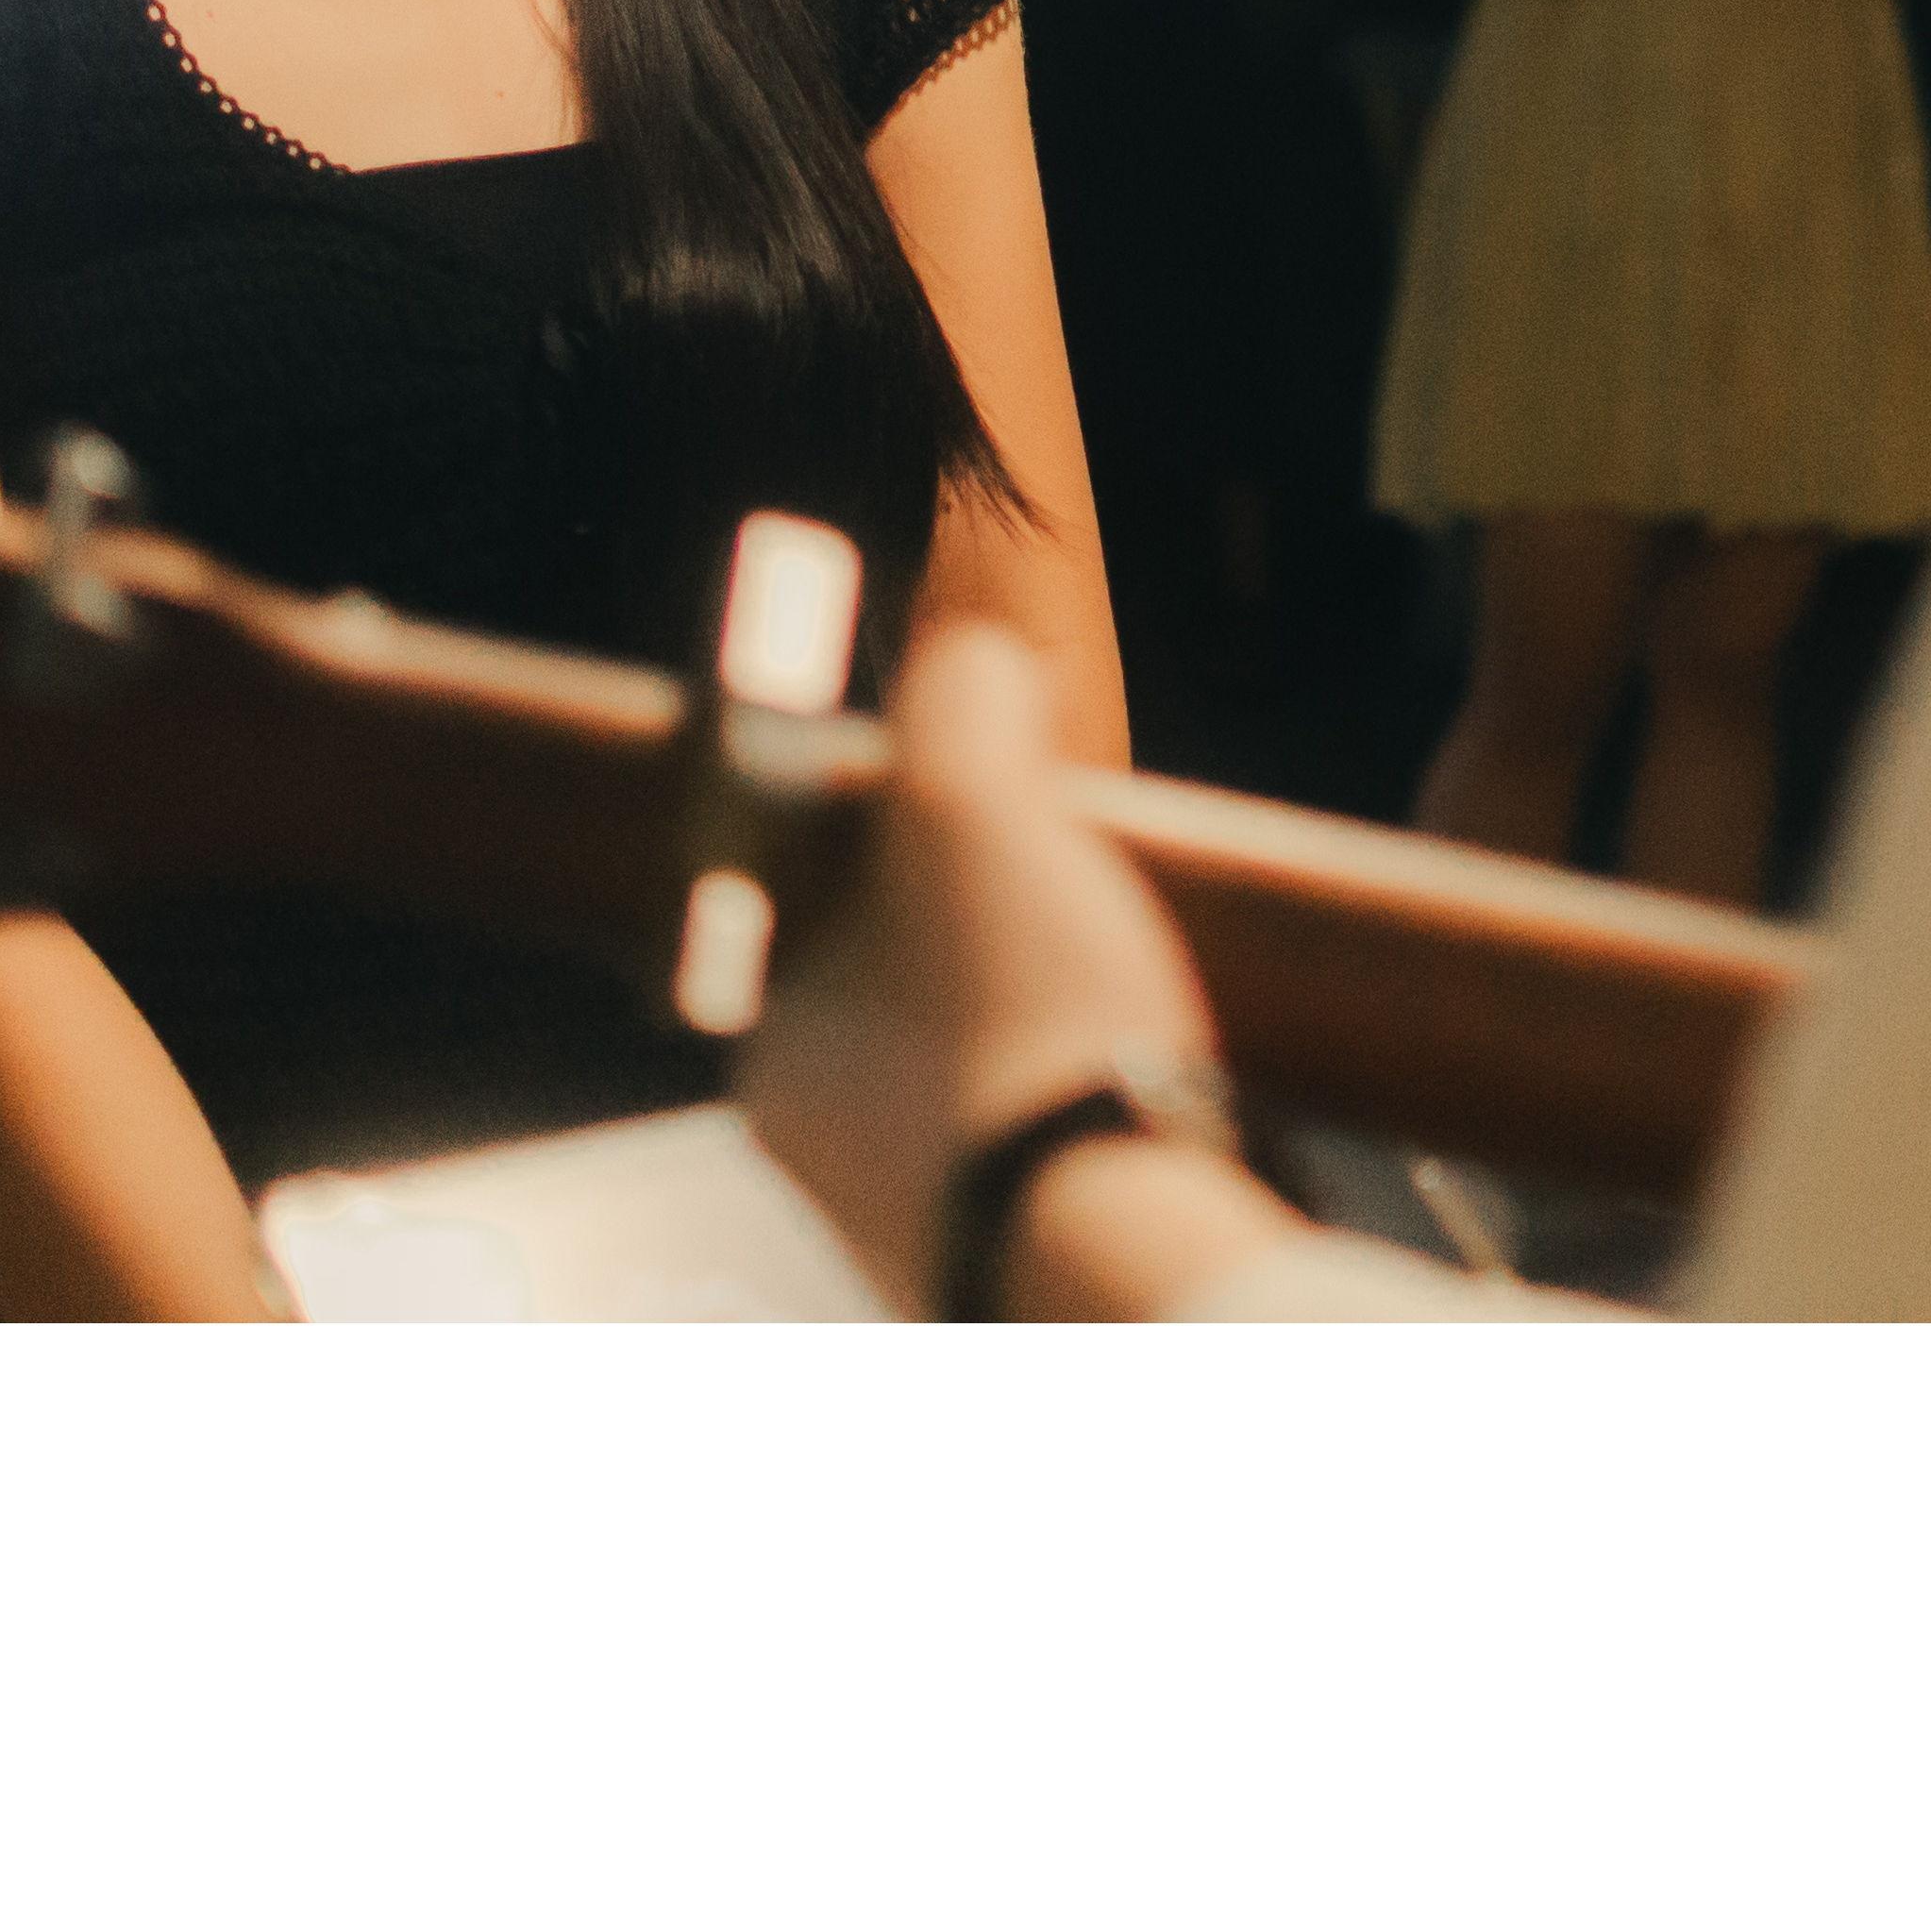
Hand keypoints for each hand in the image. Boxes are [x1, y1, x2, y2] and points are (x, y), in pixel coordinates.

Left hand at [734, 619, 1228, 1315]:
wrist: (1118, 1260)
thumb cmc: (1027, 1032)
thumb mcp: (979, 815)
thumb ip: (959, 710)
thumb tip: (966, 661)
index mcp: (778, 1048)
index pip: (824, 902)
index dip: (917, 837)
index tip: (1003, 814)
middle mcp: (820, 1154)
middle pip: (909, 992)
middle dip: (992, 937)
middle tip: (1081, 893)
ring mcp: (911, 1224)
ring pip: (975, 1078)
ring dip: (1047, 1028)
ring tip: (1133, 987)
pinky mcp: (1005, 1270)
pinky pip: (1039, 1157)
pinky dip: (1088, 1113)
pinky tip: (1152, 1083)